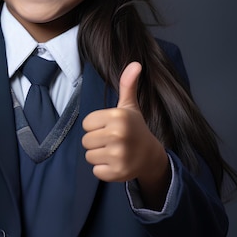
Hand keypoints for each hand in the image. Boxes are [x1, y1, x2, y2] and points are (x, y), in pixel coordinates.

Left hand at [82, 62, 169, 206]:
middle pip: (86, 141)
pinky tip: (116, 163)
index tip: (110, 128)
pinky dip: (103, 170)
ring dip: (99, 156)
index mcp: (117, 117)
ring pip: (89, 156)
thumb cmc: (135, 128)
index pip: (86, 124)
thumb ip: (128, 85)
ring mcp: (118, 155)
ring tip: (114, 152)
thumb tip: (135, 63)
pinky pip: (96, 171)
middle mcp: (118, 135)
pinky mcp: (117, 172)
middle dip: (96, 142)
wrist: (151, 156)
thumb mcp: (130, 106)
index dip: (96, 126)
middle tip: (112, 141)